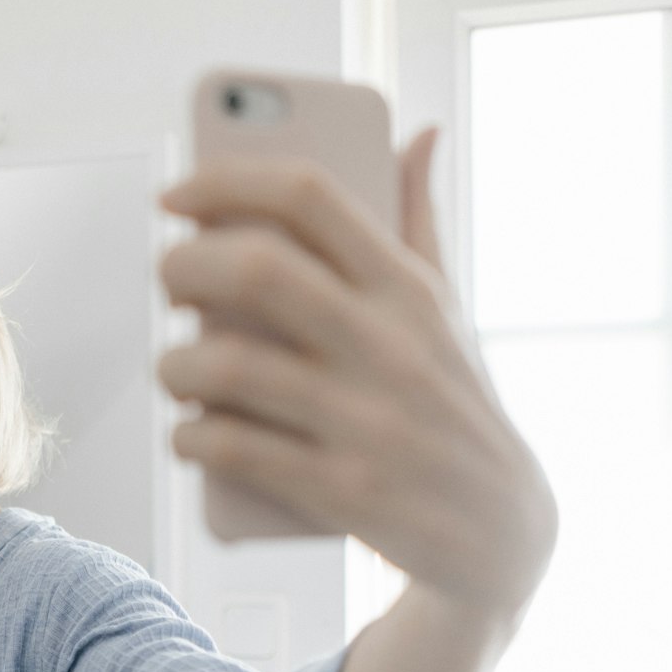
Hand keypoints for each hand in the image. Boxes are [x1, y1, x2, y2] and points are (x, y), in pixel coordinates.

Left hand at [156, 124, 557, 632]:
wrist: (503, 536)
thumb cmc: (455, 408)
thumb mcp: (449, 312)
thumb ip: (421, 222)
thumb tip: (417, 135)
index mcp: (410, 290)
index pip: (310, 198)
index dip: (226, 180)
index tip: (177, 197)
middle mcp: (391, 347)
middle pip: (258, 270)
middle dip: (185, 267)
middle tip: (168, 280)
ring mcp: (368, 422)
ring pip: (232, 366)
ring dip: (176, 363)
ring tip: (173, 366)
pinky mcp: (346, 492)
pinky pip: (237, 449)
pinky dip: (193, 435)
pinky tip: (188, 431)